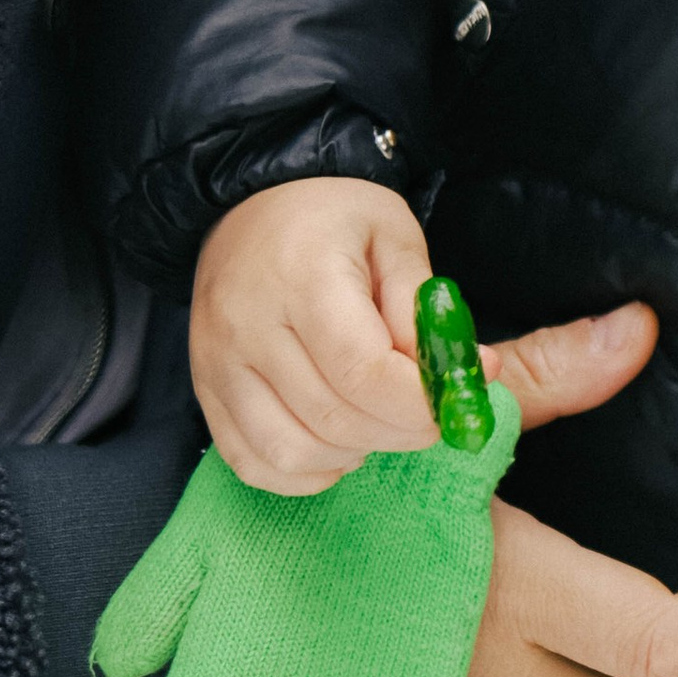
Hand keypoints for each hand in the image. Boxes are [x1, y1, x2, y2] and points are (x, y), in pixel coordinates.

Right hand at [191, 177, 446, 489]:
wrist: (250, 204)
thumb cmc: (334, 217)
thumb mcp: (394, 236)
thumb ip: (424, 307)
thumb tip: (472, 373)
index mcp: (302, 276)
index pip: (363, 372)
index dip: (417, 404)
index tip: (450, 402)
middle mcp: (249, 325)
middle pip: (333, 418)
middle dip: (398, 431)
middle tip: (427, 415)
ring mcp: (217, 364)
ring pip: (291, 451)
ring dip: (352, 453)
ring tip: (378, 421)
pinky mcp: (205, 390)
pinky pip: (251, 462)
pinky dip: (302, 473)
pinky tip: (336, 445)